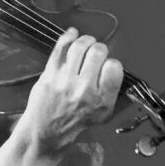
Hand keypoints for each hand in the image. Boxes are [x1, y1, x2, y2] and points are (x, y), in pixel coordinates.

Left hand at [17, 27, 123, 155]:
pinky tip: (72, 34)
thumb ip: (113, 92)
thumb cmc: (75, 121)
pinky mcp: (49, 75)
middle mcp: (84, 90)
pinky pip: (60, 48)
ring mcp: (65, 81)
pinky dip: (68, 36)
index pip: (114, 67)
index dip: (111, 63)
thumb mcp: (103, 114)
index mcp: (102, 101)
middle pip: (98, 52)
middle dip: (99, 48)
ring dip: (85, 40)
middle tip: (95, 54)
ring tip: (85, 44)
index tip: (106, 66)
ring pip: (79, 47)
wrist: (47, 131)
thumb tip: (118, 67)